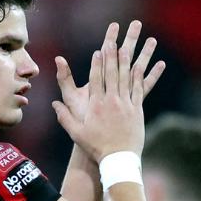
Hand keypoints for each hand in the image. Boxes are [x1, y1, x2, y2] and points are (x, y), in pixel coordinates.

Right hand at [52, 21, 164, 160]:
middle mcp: (111, 102)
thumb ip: (64, 117)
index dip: (98, 64)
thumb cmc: (96, 147)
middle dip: (112, 55)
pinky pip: (140, 88)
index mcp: (96, 106)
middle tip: (114, 40)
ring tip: (129, 46)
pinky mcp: (137, 109)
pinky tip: (147, 64)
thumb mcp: (76, 133)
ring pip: (127, 77)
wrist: (118, 159)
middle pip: (112, 74)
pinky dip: (143, 75)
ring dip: (128, 60)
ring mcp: (126, 104)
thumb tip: (53, 104)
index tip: (99, 50)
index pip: (96, 79)